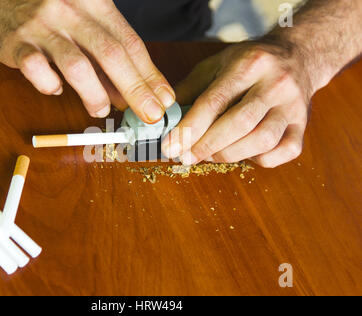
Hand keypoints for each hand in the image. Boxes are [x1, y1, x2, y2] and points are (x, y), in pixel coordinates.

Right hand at [0, 0, 174, 121]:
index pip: (130, 42)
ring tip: (100, 110)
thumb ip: (107, 57)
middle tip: (150, 114)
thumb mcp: (86, 23)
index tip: (163, 99)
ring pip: (77, 66)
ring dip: (95, 95)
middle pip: (111, 53)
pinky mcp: (16, 43)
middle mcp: (71, 9)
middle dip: (135, 89)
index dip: (150, 74)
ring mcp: (42, 25)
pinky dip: (51, 87)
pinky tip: (56, 89)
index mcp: (95, 2)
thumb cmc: (52, 13)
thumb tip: (130, 96)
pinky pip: (37, 71)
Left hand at [162, 42, 314, 167]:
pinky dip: (258, 160)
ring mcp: (294, 106)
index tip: (170, 147)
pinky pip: (282, 152)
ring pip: (262, 140)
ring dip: (230, 154)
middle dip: (207, 146)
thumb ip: (190, 89)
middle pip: (240, 123)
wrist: (299, 55)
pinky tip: (242, 153)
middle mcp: (276, 84)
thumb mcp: (216, 64)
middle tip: (186, 156)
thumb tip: (165, 119)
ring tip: (210, 154)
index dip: (190, 128)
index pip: (215, 101)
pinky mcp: (304, 125)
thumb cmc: (250, 63)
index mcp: (250, 64)